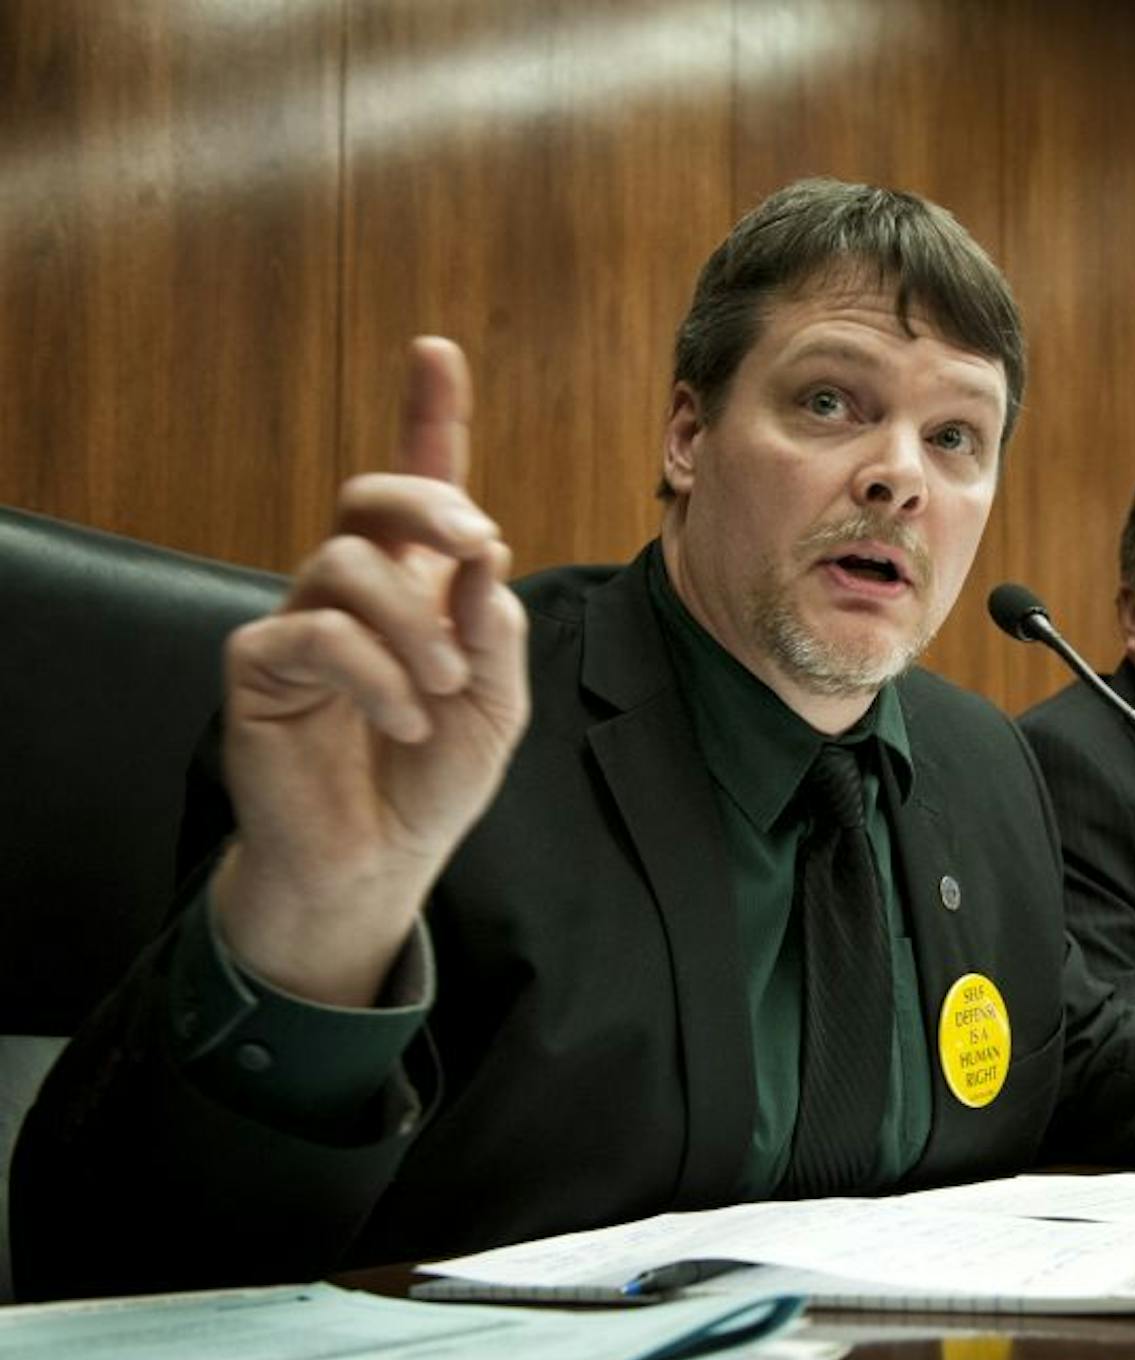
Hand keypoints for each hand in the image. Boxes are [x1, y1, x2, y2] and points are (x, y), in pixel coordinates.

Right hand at [211, 338, 529, 1006]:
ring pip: (346, 564)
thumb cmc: (434, 775)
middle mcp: (356, 588)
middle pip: (371, 496)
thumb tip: (483, 554)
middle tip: (478, 547)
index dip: (428, 414)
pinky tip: (402, 719)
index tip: (436, 348)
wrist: (378, 857)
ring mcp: (302, 620)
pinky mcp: (260, 666)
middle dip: (428, 502)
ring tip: (441, 691)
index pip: (421, 484)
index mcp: (420, 584)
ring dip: (413, 625)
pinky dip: (375, 676)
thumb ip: (495, 632)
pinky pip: (314, 635)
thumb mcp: (496, 706)